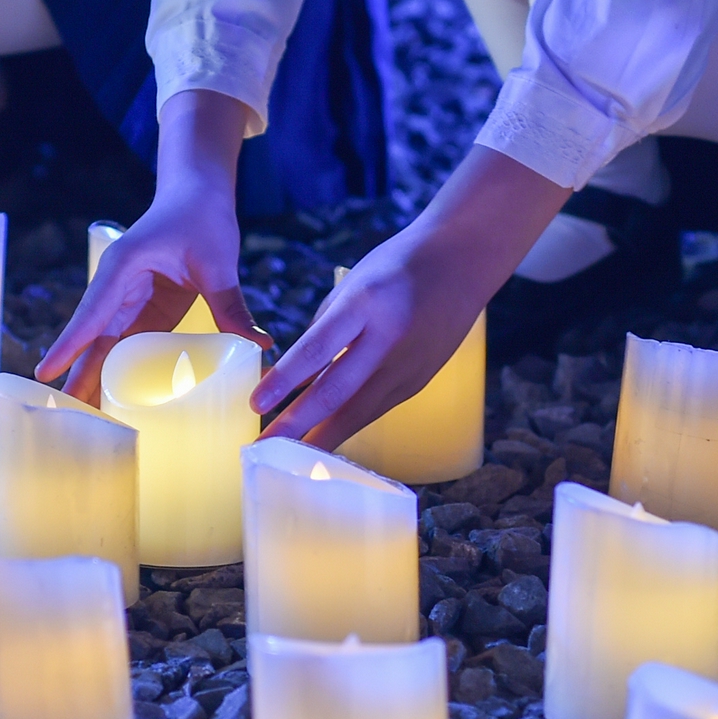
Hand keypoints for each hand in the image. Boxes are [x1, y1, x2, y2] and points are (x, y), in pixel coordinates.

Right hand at [37, 90, 271, 402]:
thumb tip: (257, 344)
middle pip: (92, 338)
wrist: (198, 194)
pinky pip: (129, 346)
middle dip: (77, 374)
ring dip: (96, 378)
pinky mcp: (145, 312)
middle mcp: (117, 288)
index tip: (45, 373)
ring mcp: (128, 302)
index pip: (91, 313)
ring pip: (106, 346)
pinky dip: (122, 372)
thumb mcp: (217, 260)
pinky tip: (119, 400)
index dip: (69, 345)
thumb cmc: (201, 216)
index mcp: (122, 268)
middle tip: (62, 414)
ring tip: (85, 417)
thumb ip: (231, 303)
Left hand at [251, 145, 570, 446]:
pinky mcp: (420, 381)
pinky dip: (346, 426)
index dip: (283, 381)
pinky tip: (322, 441)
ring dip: (320, 437)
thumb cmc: (395, 267)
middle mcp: (388, 339)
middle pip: (336, 392)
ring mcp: (409, 365)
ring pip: (358, 412)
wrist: (463, 261)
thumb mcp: (349, 288)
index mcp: (365, 305)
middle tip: (261, 448)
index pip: (315, 350)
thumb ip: (321, 333)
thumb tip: (289, 378)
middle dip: (296, 425)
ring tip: (285, 458)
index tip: (254, 405)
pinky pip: (376, 410)